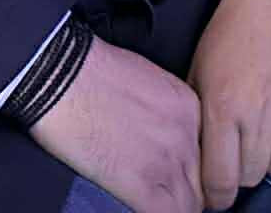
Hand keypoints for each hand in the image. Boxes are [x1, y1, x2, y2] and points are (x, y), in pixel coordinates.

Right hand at [28, 36, 202, 212]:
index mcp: (188, 106)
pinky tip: (143, 207)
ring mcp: (167, 160)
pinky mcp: (141, 184)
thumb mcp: (148, 80)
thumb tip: (156, 133)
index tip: (180, 174)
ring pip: (191, 204)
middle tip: (168, 193)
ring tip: (157, 203)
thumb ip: (163, 111)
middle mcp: (186, 134)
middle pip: (204, 179)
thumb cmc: (93, 71)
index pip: (207, 151)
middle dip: (190, 190)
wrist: (63, 74)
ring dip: (176, 207)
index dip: (193, 167)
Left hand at [187, 0, 270, 210]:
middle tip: (242, 147)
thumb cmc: (233, 28)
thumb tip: (198, 160)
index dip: (217, 197)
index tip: (217, 197)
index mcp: (224, 106)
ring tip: (268, 125)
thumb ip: (198, 117)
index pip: (221, 179)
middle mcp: (262, 112)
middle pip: (253, 175)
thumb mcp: (200, 68)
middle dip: (243, 168)